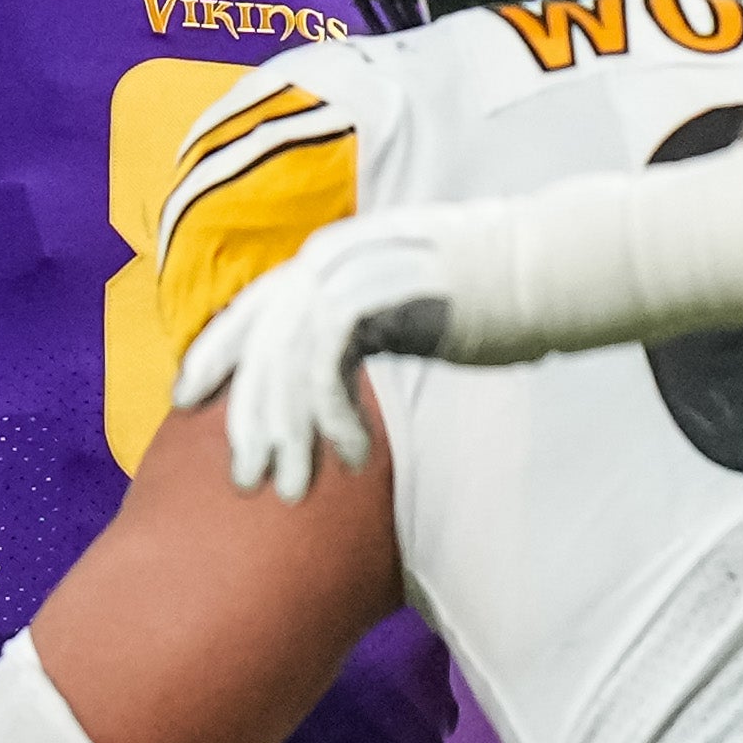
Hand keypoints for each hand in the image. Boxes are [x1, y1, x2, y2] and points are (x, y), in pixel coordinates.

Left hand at [171, 206, 472, 501]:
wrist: (555, 265)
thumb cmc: (495, 296)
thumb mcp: (413, 306)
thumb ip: (368, 323)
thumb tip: (334, 368)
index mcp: (333, 256)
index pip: (253, 307)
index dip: (215, 353)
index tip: (187, 401)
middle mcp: (332, 256)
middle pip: (259, 341)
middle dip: (246, 415)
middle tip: (244, 477)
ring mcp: (356, 270)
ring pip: (288, 360)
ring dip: (287, 432)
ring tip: (293, 487)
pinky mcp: (384, 293)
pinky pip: (329, 364)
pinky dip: (333, 417)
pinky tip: (352, 460)